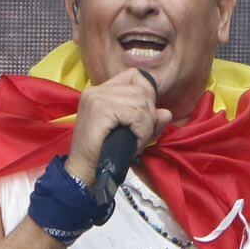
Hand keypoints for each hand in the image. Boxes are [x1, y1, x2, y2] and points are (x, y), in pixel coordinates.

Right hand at [65, 70, 171, 188]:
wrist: (83, 172)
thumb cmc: (104, 155)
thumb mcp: (131, 135)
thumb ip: (149, 122)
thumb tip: (166, 113)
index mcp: (101, 91)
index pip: (134, 76)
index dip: (147, 94)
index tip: (145, 117)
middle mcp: (97, 90)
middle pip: (140, 89)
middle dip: (149, 114)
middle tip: (143, 135)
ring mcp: (97, 98)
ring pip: (140, 102)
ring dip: (146, 125)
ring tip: (138, 141)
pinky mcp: (100, 109)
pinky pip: (134, 114)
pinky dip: (141, 131)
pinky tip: (136, 143)